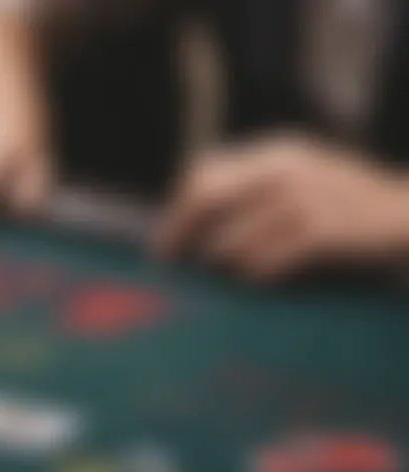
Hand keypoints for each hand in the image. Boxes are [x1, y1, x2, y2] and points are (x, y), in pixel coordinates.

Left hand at [155, 137, 408, 280]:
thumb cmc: (344, 209)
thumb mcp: (298, 183)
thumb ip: (251, 192)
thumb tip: (191, 225)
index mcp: (274, 152)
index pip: (202, 172)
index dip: (175, 210)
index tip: (163, 242)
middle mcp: (283, 168)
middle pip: (205, 198)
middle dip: (178, 234)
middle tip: (167, 264)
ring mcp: (302, 198)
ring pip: (230, 240)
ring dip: (220, 264)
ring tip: (223, 276)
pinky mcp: (319, 232)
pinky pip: (262, 263)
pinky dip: (252, 276)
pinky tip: (256, 282)